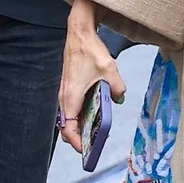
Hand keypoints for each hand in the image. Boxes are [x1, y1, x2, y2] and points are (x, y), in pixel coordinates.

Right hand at [57, 0, 125, 152]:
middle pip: (68, 126)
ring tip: (98, 129)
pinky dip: (82, 113)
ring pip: (70, 117)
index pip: (68, 129)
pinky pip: (73, 107)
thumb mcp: (110, 70)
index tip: (88, 150)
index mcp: (70, 98)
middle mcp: (64, 97)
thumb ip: (117, 88)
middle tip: (96, 142)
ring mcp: (65, 92)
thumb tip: (119, 99)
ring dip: (82, 125)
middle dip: (80, 137)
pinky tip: (97, 110)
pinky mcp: (69, 87)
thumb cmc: (90, 50)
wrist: (79, 32)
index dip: (77, 143)